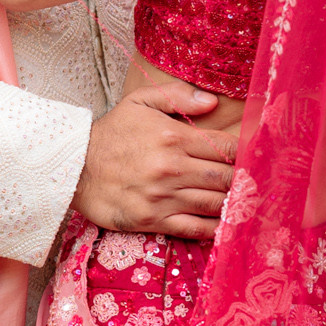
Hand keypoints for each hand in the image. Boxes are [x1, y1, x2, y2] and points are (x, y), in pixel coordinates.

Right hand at [74, 76, 238, 240]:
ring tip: (241, 201)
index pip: (225, 147)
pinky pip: (194, 228)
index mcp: (173, 136)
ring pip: (214, 203)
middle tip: (251, 182)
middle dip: (242, 180)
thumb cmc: (110, 134)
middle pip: (225, 177)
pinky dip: (213, 227)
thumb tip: (212, 102)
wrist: (73, 167)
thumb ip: (177, 97)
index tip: (250, 157)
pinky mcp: (153, 220)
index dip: (244, 153)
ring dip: (232, 203)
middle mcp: (172, 167)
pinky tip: (222, 222)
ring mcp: (163, 197)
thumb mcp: (139, 103)